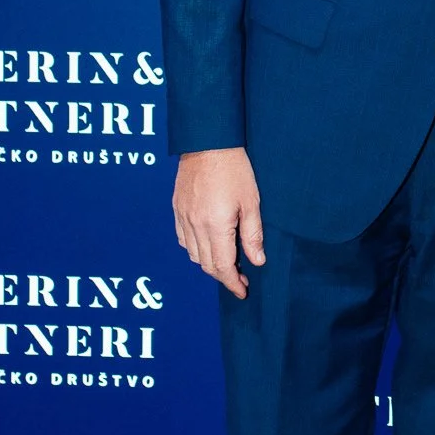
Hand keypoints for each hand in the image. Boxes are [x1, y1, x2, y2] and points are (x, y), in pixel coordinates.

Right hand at [172, 147, 264, 299]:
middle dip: (223, 276)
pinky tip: (208, 244)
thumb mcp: (251, 202)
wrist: (207, 142)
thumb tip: (257, 262)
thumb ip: (252, 234)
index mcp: (215, 225)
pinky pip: (183, 239)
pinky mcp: (177, 208)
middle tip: (240, 279)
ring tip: (227, 262)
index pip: (222, 266)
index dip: (232, 283)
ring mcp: (183, 217)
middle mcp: (195, 225)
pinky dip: (195, 249)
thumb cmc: (234, 169)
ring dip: (209, 263)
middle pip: (206, 264)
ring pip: (193, 254)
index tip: (242, 292)